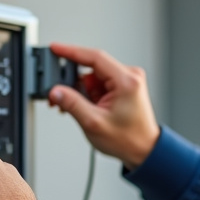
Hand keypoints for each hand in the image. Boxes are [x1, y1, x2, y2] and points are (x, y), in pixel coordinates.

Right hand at [47, 43, 159, 169]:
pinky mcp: (123, 87)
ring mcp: (127, 81)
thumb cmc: (128, 139)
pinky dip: (89, 94)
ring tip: (78, 109)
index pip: (95, 57)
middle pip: (92, 68)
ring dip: (82, 91)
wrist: (143, 150)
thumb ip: (72, 104)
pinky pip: (99, 83)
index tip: (55, 49)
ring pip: (93, 77)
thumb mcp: (94, 122)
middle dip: (74, 82)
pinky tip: (85, 107)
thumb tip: (55, 91)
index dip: (71, 51)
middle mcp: (129, 76)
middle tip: (59, 95)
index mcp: (126, 81)